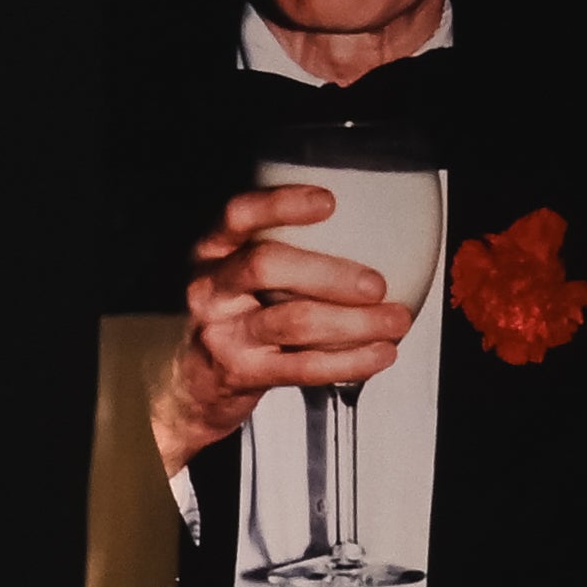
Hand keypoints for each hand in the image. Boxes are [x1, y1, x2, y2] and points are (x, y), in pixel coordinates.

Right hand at [153, 185, 413, 473]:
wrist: (190, 385)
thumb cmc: (233, 318)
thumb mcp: (238, 276)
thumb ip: (283, 252)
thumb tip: (374, 236)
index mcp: (214, 253)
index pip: (238, 216)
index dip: (281, 205)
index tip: (328, 202)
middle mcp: (211, 288)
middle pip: (265, 265)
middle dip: (330, 273)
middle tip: (376, 284)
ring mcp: (222, 332)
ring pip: (294, 320)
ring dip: (356, 321)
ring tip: (395, 320)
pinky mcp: (240, 373)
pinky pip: (304, 366)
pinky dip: (352, 361)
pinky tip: (380, 353)